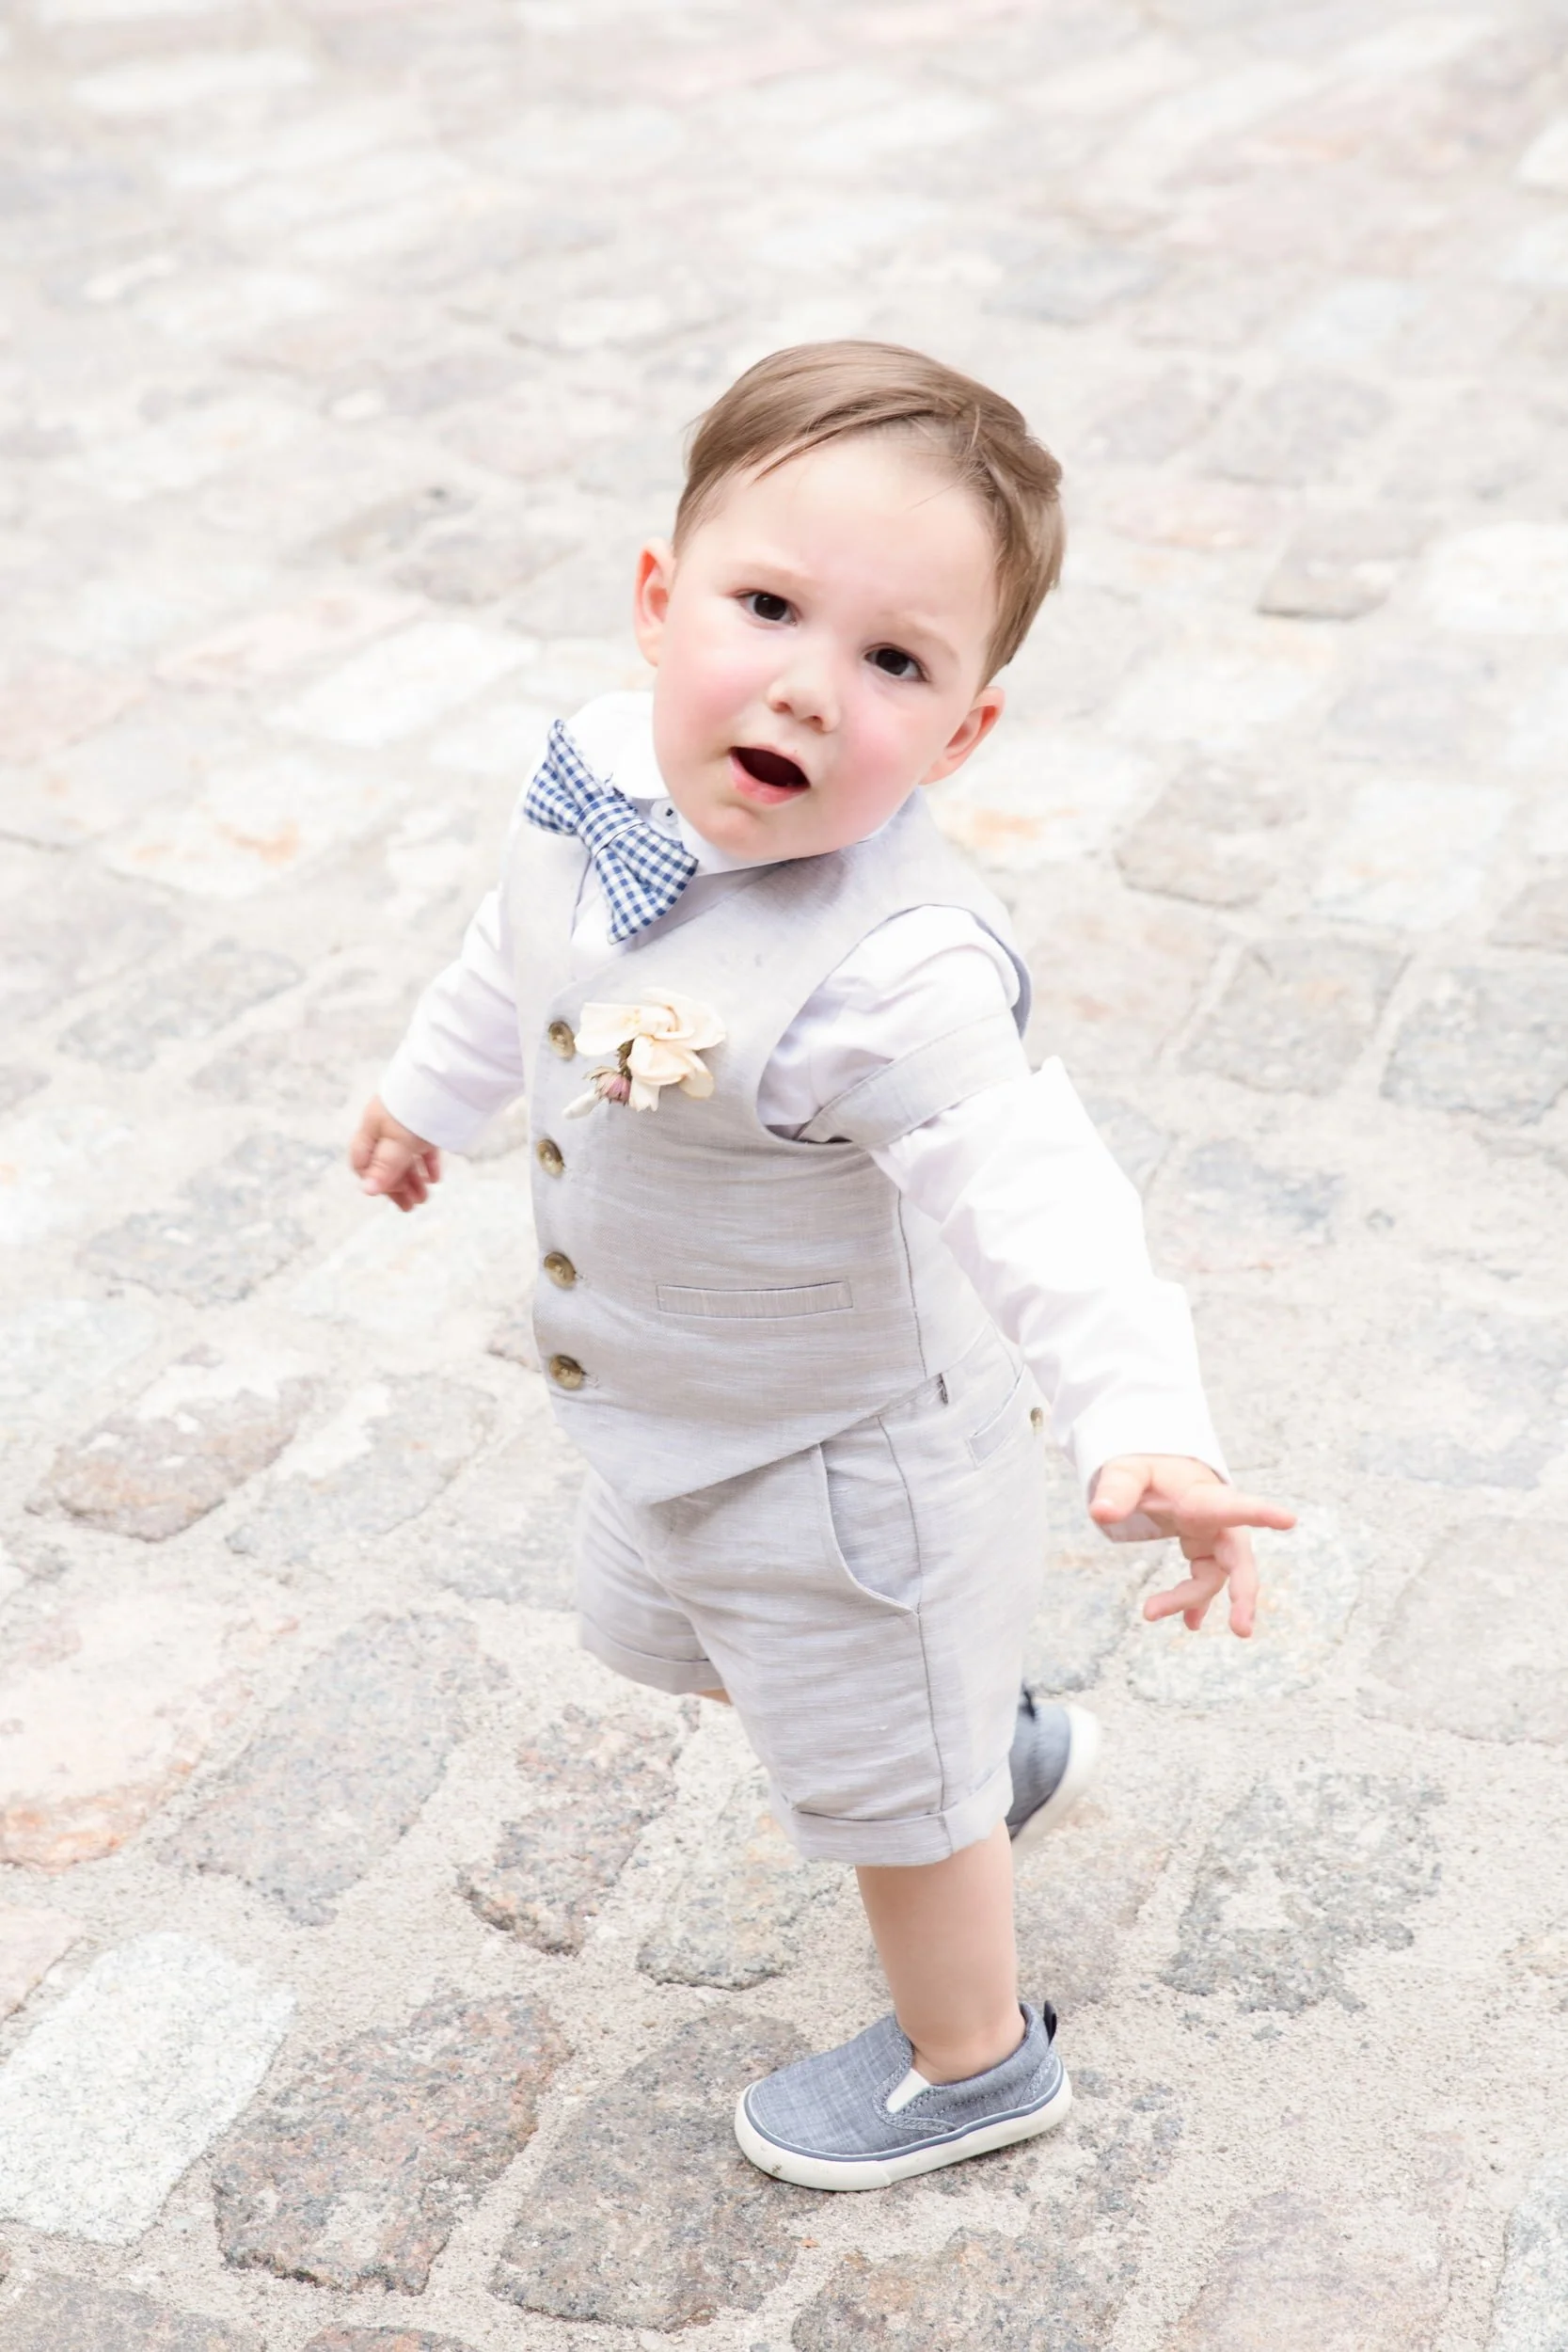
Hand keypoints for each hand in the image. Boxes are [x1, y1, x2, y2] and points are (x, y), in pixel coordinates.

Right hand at [349, 1096, 441, 1213]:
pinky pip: (423, 1148)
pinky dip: (427, 1165)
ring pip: (405, 1157)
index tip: (384, 1193)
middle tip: (410, 1207)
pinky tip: (434, 1180)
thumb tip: (367, 1191)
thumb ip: (384, 1167)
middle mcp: (386, 1127)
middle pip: (385, 1163)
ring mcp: (407, 1125)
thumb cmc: (415, 1110)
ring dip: (413, 1180)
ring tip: (424, 1199)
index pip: (362, 1161)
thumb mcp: (398, 1142)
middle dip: (396, 1186)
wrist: (446, 1079)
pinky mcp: (428, 1122)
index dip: (371, 1179)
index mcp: (372, 1129)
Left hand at [1090, 1455, 1295, 1639]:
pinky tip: (1190, 1623)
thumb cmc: (1148, 1468)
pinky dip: (1196, 1603)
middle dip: (1243, 1593)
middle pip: (1239, 1559)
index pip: (1233, 1505)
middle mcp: (1217, 1522)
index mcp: (1204, 1497)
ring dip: (1188, 1600)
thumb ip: (1116, 1490)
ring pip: (1213, 1578)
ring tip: (1149, 1612)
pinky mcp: (1204, 1552)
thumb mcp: (1126, 1472)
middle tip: (1241, 1629)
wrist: (1161, 1471)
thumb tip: (1100, 1514)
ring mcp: (1213, 1539)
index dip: (1261, 1513)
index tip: (1289, 1520)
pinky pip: (1205, 1583)